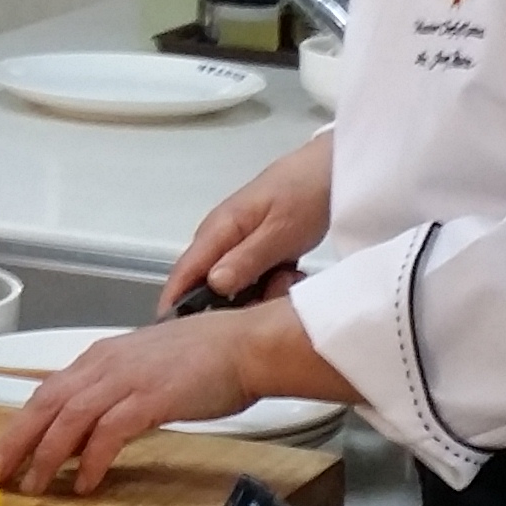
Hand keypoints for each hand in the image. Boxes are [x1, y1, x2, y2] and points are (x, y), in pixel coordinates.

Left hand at [0, 304, 268, 494]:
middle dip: (17, 440)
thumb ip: (116, 395)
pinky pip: (109, 431)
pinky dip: (91, 458)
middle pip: (46, 404)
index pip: (47, 392)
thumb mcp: (145, 372)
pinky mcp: (150, 397)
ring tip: (35, 486)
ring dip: (47, 454)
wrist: (246, 346)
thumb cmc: (205, 360)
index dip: (21, 424)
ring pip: (69, 418)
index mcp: (101, 357)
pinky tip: (83, 482)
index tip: (3, 453)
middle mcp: (105, 364)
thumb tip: (93, 429)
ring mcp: (127, 379)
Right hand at [160, 133, 334, 309]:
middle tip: (264, 307)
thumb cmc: (306, 192)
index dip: (174, 304)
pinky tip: (290, 278)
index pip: (183, 272)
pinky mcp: (257, 250)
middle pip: (206, 286)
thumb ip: (247, 258)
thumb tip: (213, 285)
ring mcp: (239, 244)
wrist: (331, 170)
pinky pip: (252, 279)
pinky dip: (269, 286)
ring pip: (233, 286)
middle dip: (229, 306)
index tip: (173, 335)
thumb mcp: (280, 231)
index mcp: (218, 230)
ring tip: (286, 282)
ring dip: (256, 295)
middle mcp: (221, 239)